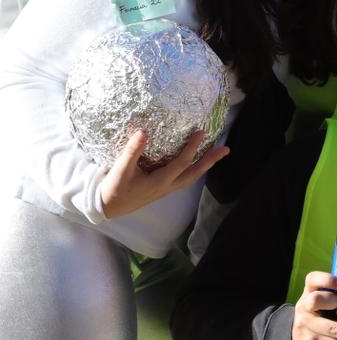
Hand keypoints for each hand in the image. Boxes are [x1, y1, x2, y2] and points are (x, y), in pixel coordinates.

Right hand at [98, 129, 228, 219]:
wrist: (108, 208)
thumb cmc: (114, 188)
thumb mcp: (121, 170)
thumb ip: (132, 151)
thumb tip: (142, 132)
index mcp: (160, 181)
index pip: (182, 162)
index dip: (192, 147)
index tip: (201, 132)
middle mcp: (167, 186)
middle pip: (194, 173)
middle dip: (210, 161)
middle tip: (226, 149)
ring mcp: (167, 189)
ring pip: (191, 177)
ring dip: (205, 165)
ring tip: (217, 154)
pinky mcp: (164, 189)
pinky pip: (185, 178)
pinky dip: (195, 169)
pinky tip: (197, 163)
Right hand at [291, 271, 336, 339]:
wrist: (297, 337)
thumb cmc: (318, 311)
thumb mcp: (321, 297)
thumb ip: (336, 291)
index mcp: (309, 291)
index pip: (313, 279)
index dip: (327, 280)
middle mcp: (305, 307)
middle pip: (316, 301)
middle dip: (333, 303)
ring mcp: (307, 325)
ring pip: (332, 329)